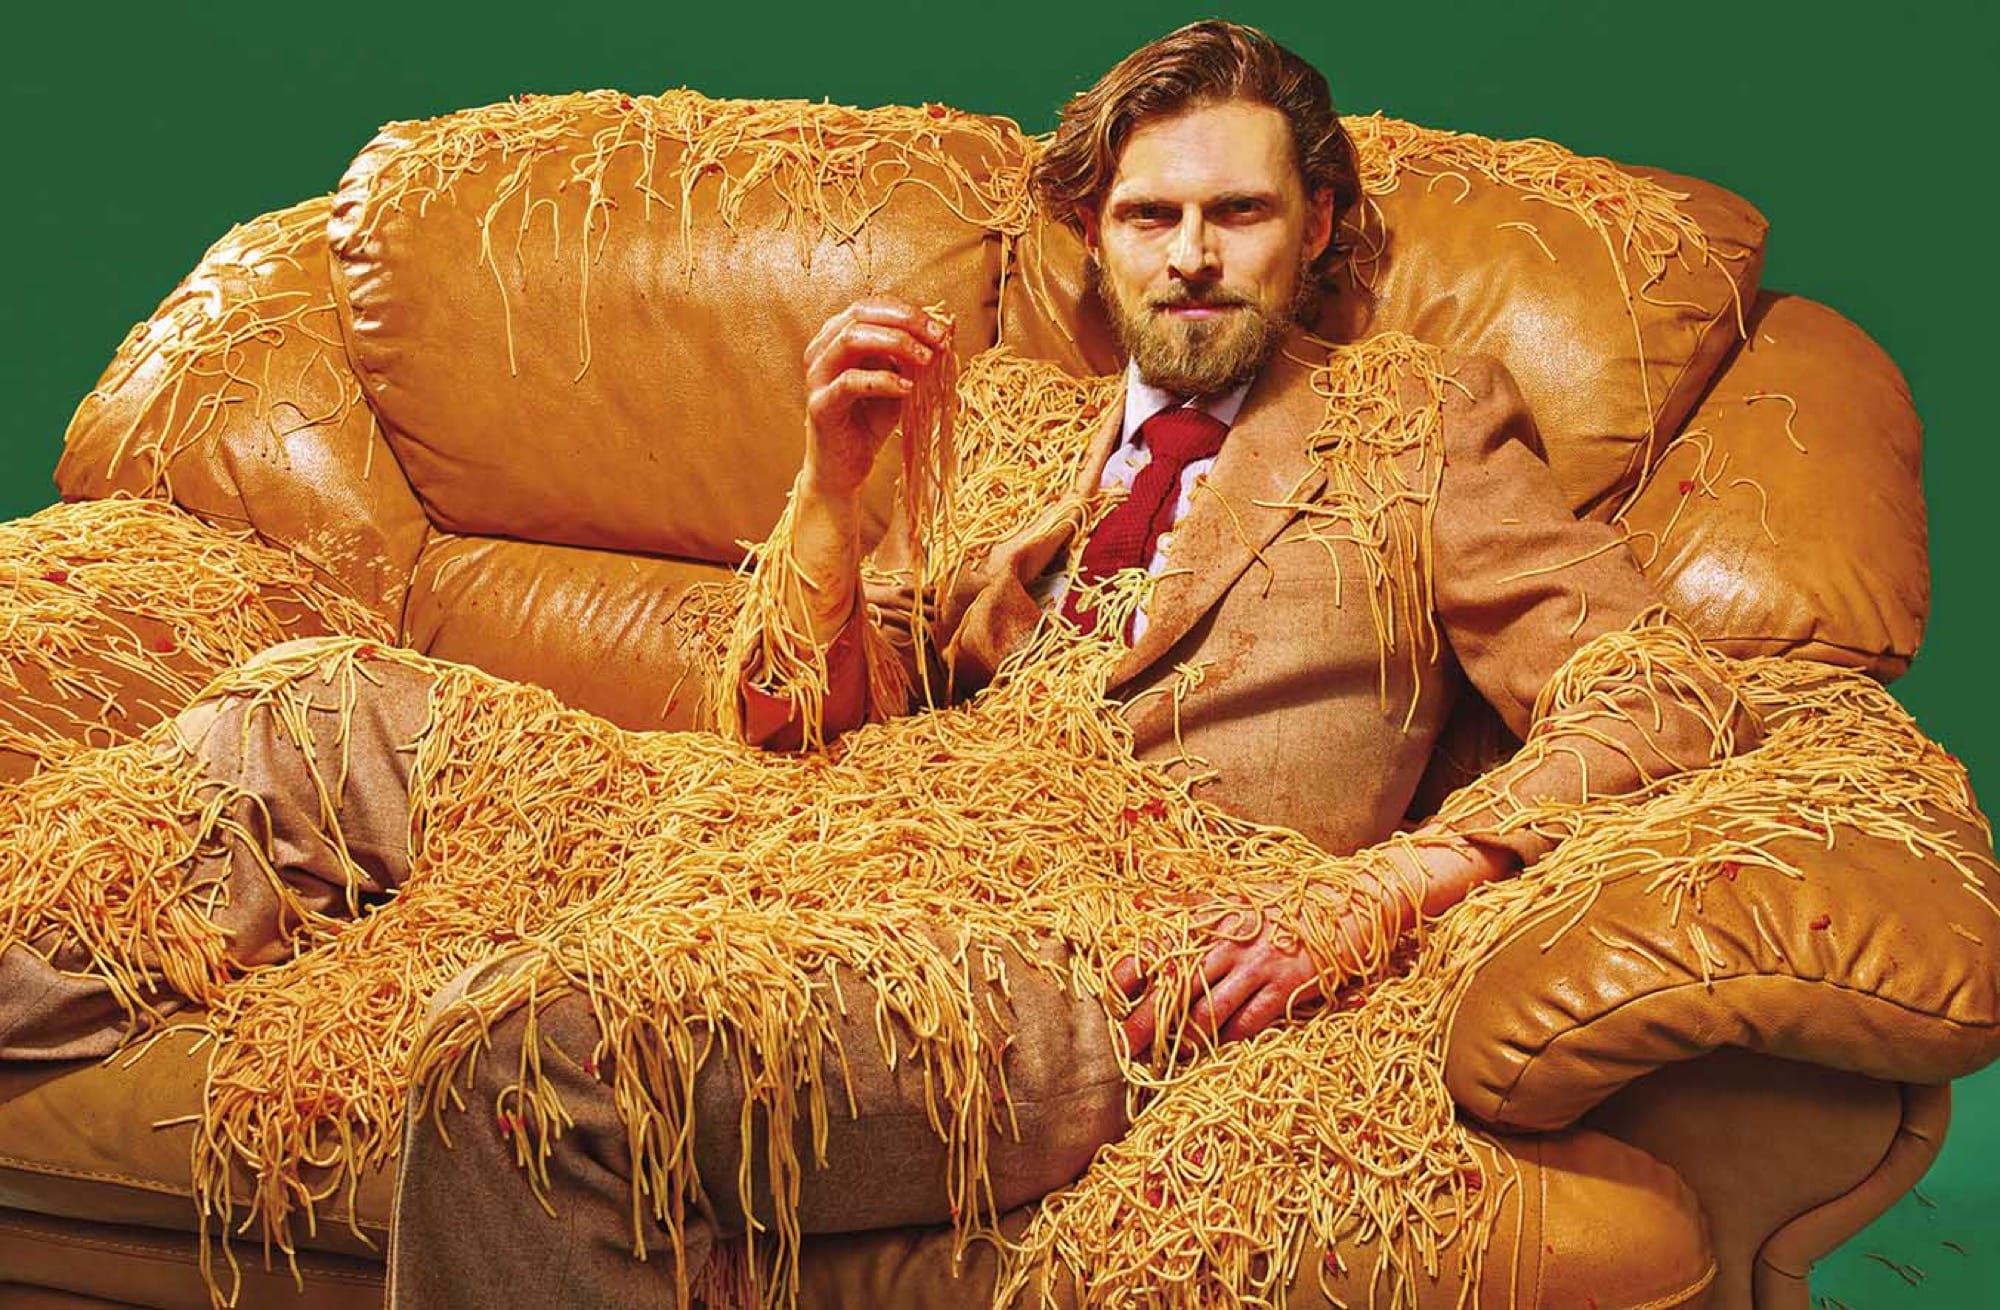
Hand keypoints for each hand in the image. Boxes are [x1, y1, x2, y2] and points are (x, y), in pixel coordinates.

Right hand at [802, 296, 949, 497]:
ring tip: (926, 361)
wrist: (846, 468)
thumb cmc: (870, 421)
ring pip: (851, 339)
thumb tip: (947, 327)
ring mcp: (817, 376)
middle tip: (938, 339)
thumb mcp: (899, 380)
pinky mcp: (820, 405)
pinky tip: (907, 389)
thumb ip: (914, 355)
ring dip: (896, 343)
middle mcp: (821, 349)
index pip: (872, 305)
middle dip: (906, 321)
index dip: (908, 311)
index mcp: (837, 337)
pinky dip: (884, 381)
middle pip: (861, 314)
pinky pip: (850, 382)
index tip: (941, 329)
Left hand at [1110, 903, 1333, 1061]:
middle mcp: (1230, 940)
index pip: (1159, 944)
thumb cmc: (1287, 899)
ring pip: (1210, 1009)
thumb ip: (1188, 902)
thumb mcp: (1235, 893)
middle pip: (1176, 985)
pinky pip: (1251, 1020)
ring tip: (1170, 1055)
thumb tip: (1141, 902)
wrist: (1352, 901)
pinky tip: (1219, 1048)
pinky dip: (1231, 1037)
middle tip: (1124, 1046)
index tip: (1110, 995)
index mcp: (1212, 916)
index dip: (1130, 971)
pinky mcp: (1288, 986)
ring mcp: (1259, 964)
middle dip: (1146, 1019)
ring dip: (1186, 1037)